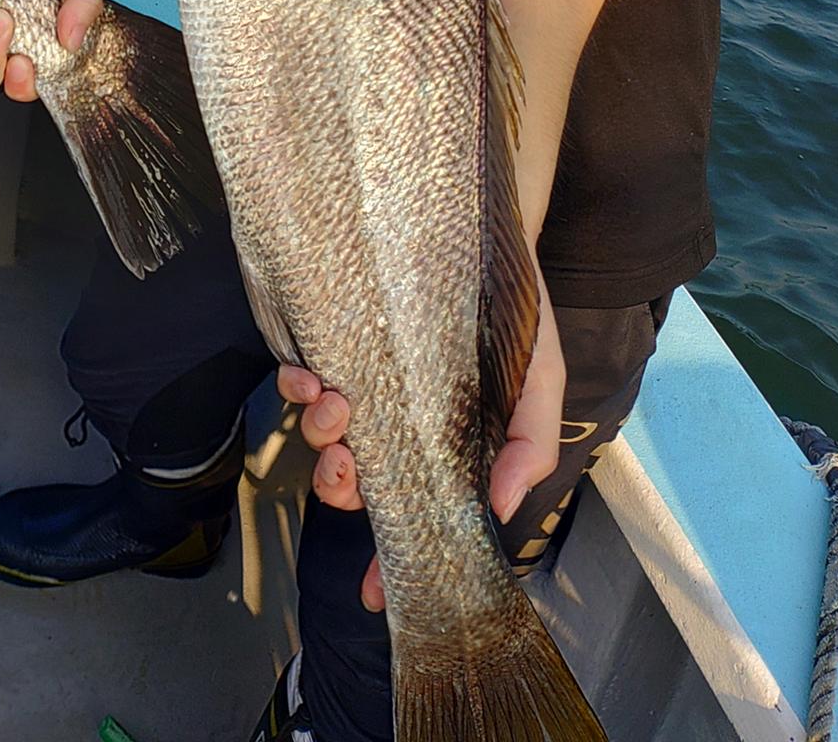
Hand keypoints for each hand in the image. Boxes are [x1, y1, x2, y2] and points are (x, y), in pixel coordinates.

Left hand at [278, 269, 565, 610]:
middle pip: (352, 483)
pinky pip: (299, 383)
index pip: (410, 517)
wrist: (481, 241)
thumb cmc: (515, 321)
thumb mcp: (540, 386)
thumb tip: (496, 509)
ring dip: (321, 434)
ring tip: (336, 407)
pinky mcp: (333, 347)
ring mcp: (361, 389)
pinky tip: (308, 379)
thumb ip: (528, 449)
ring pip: (323, 437)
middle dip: (341, 485)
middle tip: (348, 464)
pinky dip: (297, 388)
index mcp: (439, 452)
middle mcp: (395, 428)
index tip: (374, 595)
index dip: (389, 560)